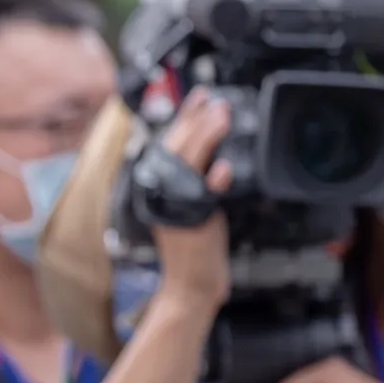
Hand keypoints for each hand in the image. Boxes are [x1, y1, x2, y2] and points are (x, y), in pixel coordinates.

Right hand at [150, 89, 235, 314]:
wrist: (190, 286)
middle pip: (177, 148)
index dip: (186, 118)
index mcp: (160, 187)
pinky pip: (202, 197)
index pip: (172, 144)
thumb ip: (196, 181)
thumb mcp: (191, 207)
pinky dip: (212, 182)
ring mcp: (176, 207)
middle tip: (216, 101)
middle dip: (196, 121)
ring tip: (221, 117)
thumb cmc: (193, 250)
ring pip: (187, 165)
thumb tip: (213, 153)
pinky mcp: (192, 223)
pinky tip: (223, 168)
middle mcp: (163, 194)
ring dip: (205, 139)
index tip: (200, 96)